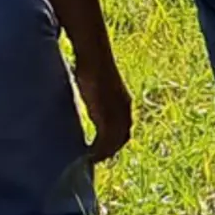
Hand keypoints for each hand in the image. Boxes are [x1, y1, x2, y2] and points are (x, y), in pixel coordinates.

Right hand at [73, 51, 134, 167]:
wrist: (94, 55)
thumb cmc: (92, 66)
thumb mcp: (97, 85)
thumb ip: (98, 96)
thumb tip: (91, 100)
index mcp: (124, 102)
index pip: (125, 128)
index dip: (116, 141)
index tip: (105, 150)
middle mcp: (125, 109)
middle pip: (122, 137)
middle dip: (112, 149)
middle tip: (98, 159)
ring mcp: (117, 111)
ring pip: (115, 140)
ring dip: (105, 152)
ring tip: (92, 159)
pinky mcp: (106, 112)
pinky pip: (105, 138)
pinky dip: (99, 149)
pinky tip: (90, 154)